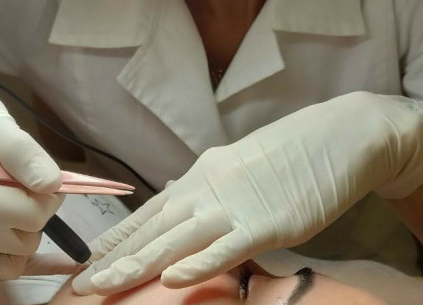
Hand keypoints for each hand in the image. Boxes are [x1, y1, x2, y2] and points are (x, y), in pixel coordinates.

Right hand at [0, 38, 65, 277]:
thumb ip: (18, 148)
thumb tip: (52, 184)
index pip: (26, 214)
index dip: (47, 191)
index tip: (41, 168)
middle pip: (23, 236)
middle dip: (39, 206)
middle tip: (27, 174)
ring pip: (14, 255)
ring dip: (27, 225)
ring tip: (13, 190)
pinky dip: (12, 243)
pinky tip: (8, 212)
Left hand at [73, 91, 422, 294]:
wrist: (340, 136)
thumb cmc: (293, 154)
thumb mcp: (241, 166)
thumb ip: (211, 187)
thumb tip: (181, 197)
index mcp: (203, 175)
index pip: (151, 211)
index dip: (119, 236)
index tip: (89, 258)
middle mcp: (210, 187)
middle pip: (155, 227)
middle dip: (117, 257)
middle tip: (82, 284)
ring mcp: (237, 204)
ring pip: (178, 238)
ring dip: (140, 264)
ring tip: (105, 287)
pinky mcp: (268, 222)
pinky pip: (227, 246)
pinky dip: (199, 262)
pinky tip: (172, 277)